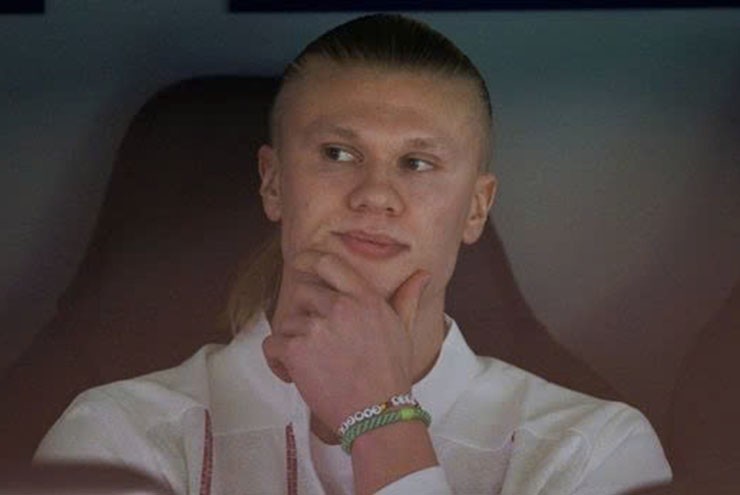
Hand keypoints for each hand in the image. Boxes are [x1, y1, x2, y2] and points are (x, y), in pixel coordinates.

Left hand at [262, 250, 429, 430]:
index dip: (308, 259)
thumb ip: (407, 297)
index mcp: (364, 298)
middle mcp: (340, 307)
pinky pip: (272, 345)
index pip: (328, 262)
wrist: (379, 413)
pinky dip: (277, 360)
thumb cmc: (391, 374)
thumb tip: (422, 274)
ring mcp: (317, 327)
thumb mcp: (403, 329)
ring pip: (287, 321)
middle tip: (313, 339)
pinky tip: (293, 374)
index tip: (299, 263)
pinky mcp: (297, 350)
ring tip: (311, 364)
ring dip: (293, 341)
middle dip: (303, 314)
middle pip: (302, 291)